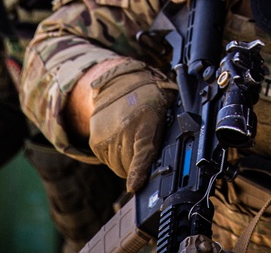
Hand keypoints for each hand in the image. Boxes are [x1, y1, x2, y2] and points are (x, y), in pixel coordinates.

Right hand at [86, 59, 176, 191]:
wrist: (119, 83)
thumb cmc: (149, 100)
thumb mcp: (164, 113)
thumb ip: (165, 136)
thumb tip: (175, 162)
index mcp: (146, 121)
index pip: (143, 151)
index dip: (139, 171)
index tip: (134, 186)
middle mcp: (124, 129)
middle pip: (130, 166)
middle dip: (139, 166)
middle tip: (143, 148)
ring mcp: (106, 136)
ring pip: (118, 166)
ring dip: (126, 162)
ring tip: (132, 141)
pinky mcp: (95, 141)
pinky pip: (108, 161)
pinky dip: (116, 157)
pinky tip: (121, 140)